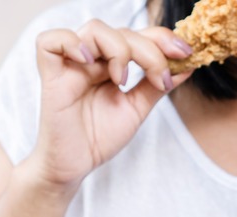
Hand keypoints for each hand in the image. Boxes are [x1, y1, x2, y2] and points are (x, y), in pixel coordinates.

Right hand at [28, 20, 192, 189]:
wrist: (75, 166)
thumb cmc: (99, 137)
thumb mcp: (136, 108)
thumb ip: (156, 85)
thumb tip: (187, 66)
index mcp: (111, 64)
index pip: (138, 35)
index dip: (162, 38)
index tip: (185, 53)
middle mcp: (92, 59)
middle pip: (121, 31)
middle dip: (149, 50)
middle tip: (160, 77)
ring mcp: (71, 65)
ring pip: (94, 29)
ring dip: (118, 48)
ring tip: (122, 79)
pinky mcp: (51, 77)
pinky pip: (49, 42)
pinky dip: (71, 43)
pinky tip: (90, 62)